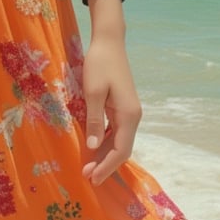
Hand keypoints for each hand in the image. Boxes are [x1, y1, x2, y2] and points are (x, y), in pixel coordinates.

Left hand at [81, 0, 141, 185]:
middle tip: (87, 176)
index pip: (121, 150)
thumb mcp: (93, 92)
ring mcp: (128, 111)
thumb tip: (93, 147)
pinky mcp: (122, 106)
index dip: (107, 167)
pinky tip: (93, 147)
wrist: (108, 41)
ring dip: (104, 154)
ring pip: (118, 140)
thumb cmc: (99, 63)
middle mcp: (133, 116)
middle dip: (105, 164)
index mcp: (128, 115)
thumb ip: (93, 120)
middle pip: (122, 148)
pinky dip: (105, 141)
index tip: (93, 178)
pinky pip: (115, 130)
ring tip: (88, 165)